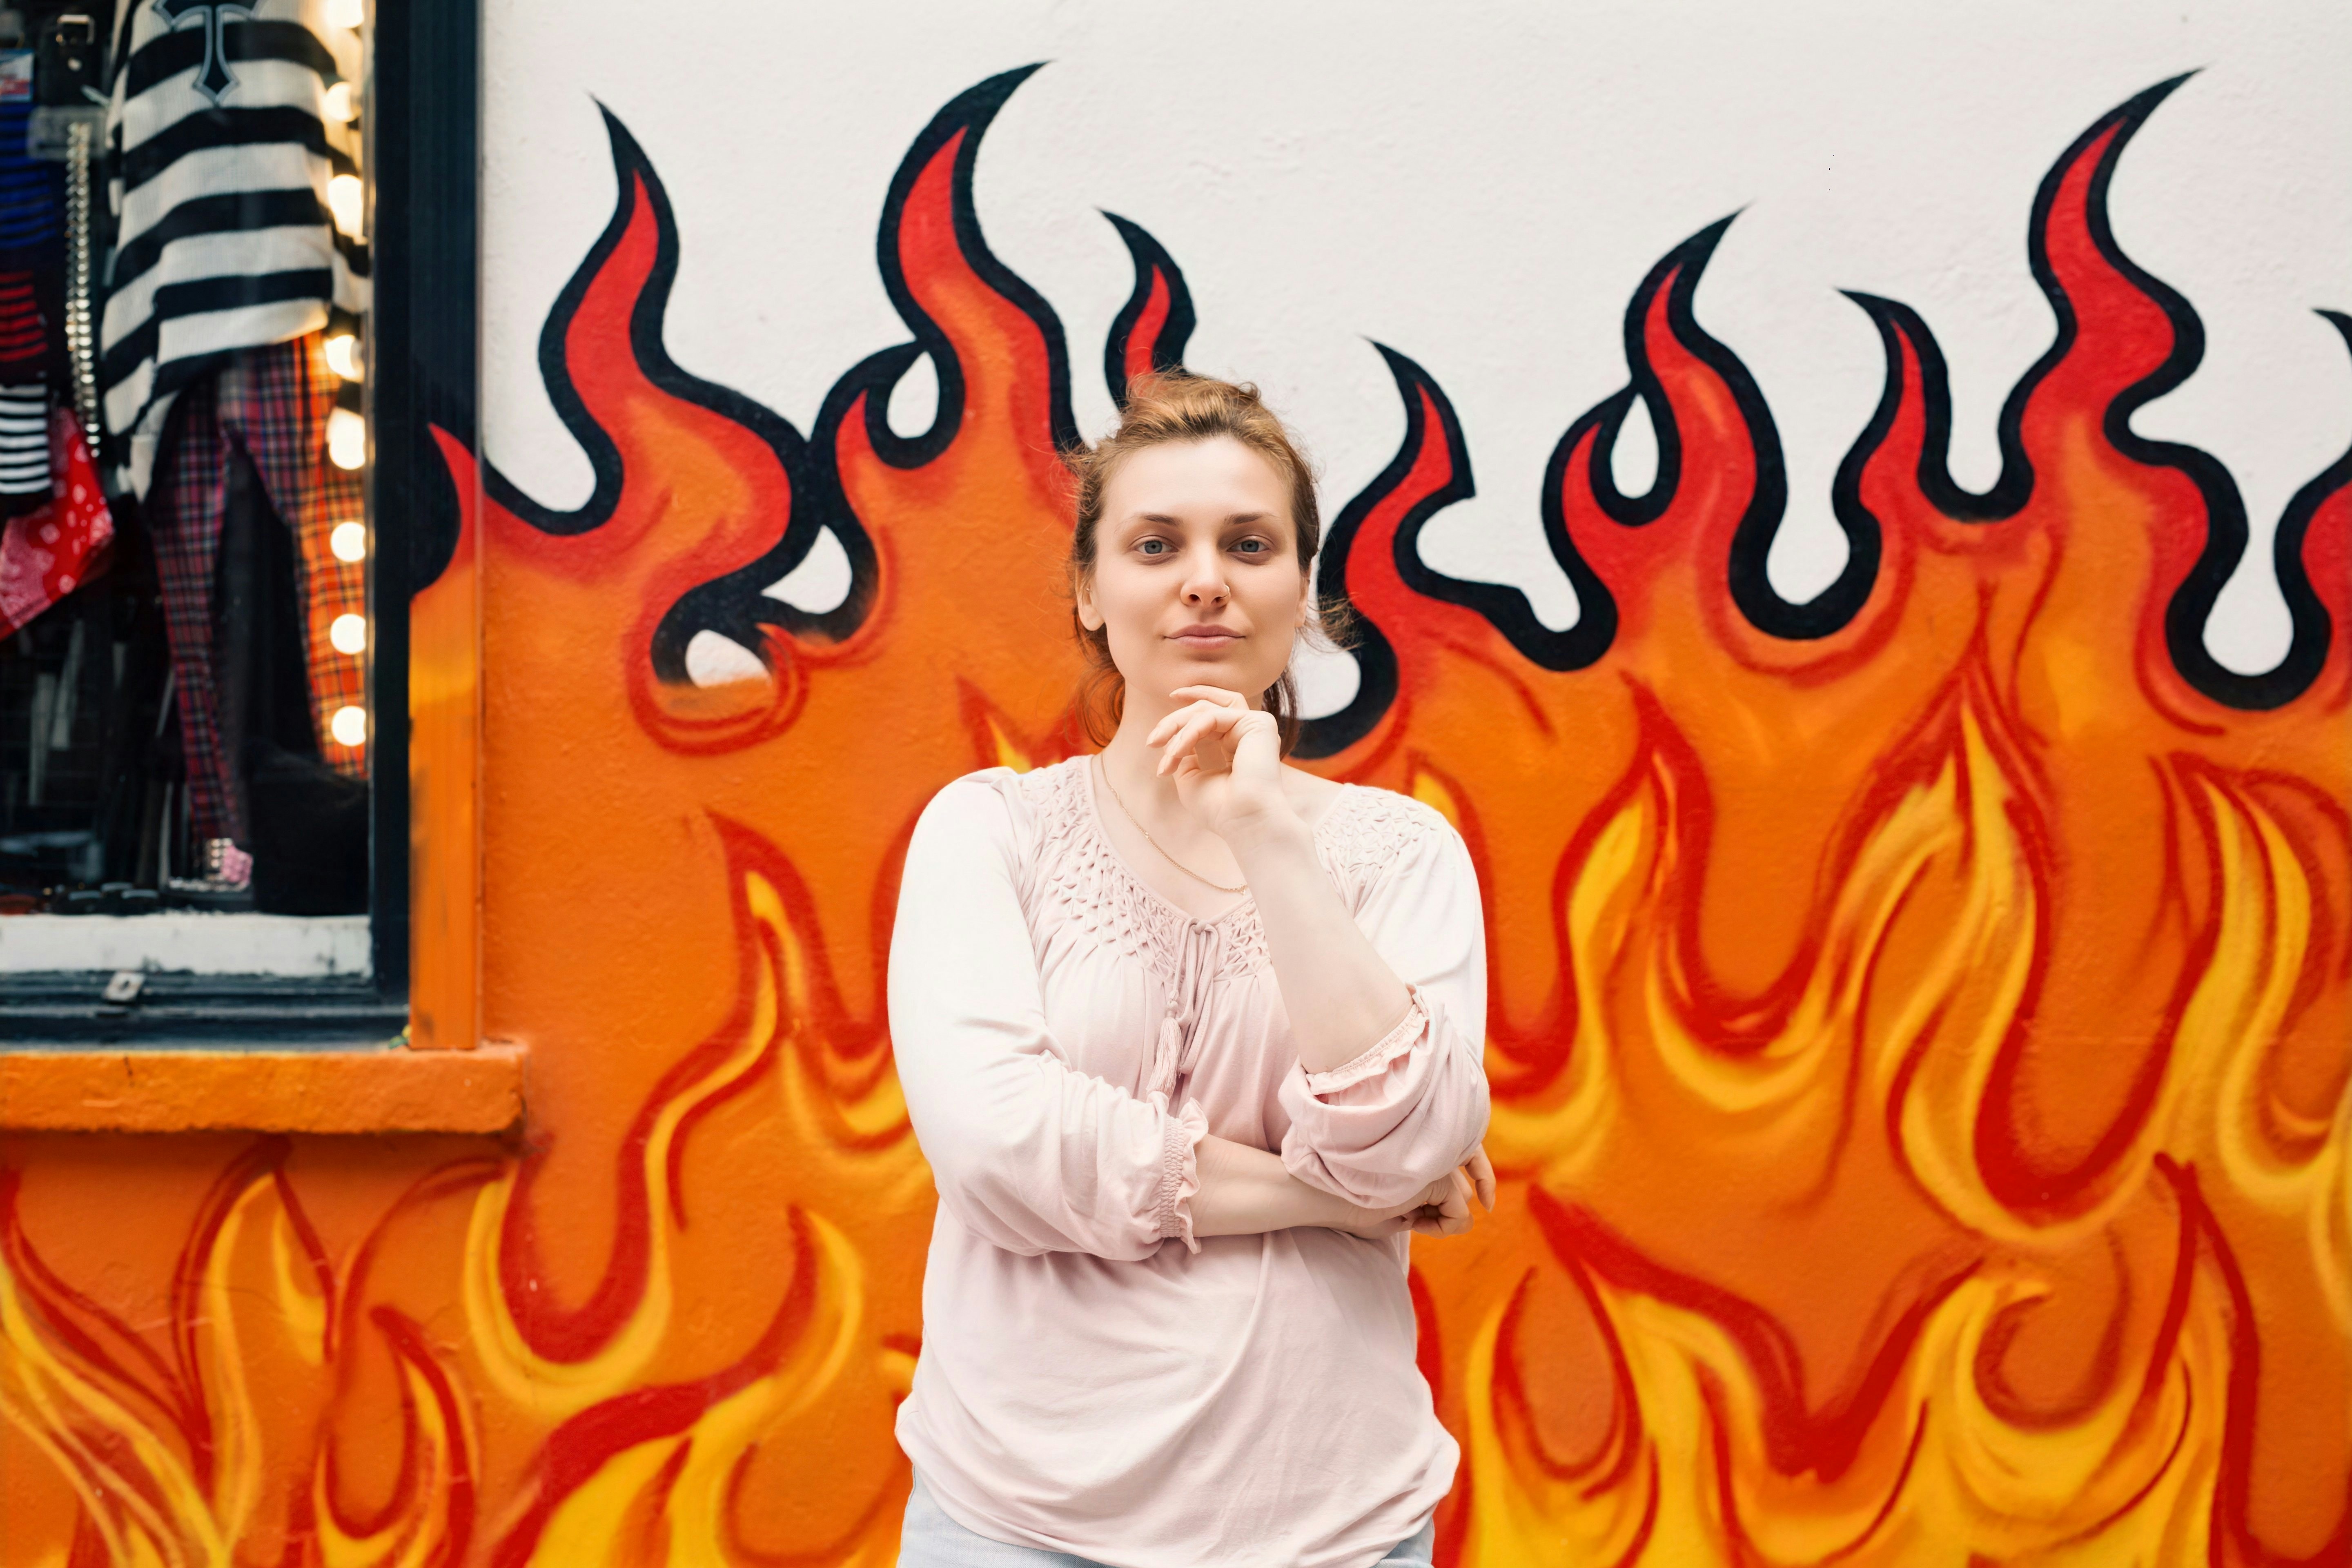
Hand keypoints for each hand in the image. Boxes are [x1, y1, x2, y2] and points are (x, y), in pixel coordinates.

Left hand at [1146, 685, 1288, 837]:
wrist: (1243, 822)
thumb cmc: (1219, 808)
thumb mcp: (1190, 777)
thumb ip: (1183, 753)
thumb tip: (1171, 739)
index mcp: (1235, 744)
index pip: (1206, 718)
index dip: (1178, 723)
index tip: (1152, 742)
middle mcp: (1247, 732)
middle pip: (1204, 709)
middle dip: (1173, 721)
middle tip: (1151, 742)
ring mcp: (1254, 726)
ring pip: (1206, 709)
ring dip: (1178, 726)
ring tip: (1164, 750)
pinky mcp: (1257, 723)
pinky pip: (1212, 716)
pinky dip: (1189, 732)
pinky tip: (1177, 752)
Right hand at [1334, 1148, 1496, 1240]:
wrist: (1327, 1197)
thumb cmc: (1354, 1204)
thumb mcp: (1396, 1206)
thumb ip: (1424, 1202)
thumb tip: (1463, 1214)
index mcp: (1419, 1150)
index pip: (1461, 1164)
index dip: (1479, 1179)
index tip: (1480, 1205)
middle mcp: (1430, 1148)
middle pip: (1461, 1188)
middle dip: (1445, 1213)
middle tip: (1415, 1222)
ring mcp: (1434, 1160)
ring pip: (1463, 1200)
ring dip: (1444, 1221)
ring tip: (1413, 1222)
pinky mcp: (1436, 1177)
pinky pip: (1461, 1212)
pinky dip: (1445, 1227)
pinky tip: (1416, 1224)